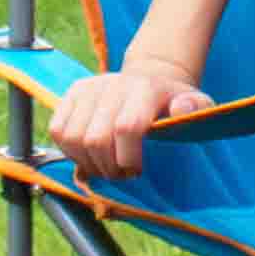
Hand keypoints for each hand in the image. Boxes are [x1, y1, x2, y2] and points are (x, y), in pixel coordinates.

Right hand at [49, 59, 215, 178]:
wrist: (151, 81)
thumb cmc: (173, 105)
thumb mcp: (197, 106)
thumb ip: (196, 109)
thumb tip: (180, 109)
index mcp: (145, 89)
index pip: (126, 127)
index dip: (128, 158)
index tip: (136, 171)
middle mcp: (114, 84)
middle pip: (95, 138)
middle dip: (107, 167)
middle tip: (120, 175)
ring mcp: (90, 87)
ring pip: (72, 136)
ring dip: (87, 162)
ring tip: (105, 167)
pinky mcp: (73, 92)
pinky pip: (57, 129)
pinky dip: (69, 151)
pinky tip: (88, 155)